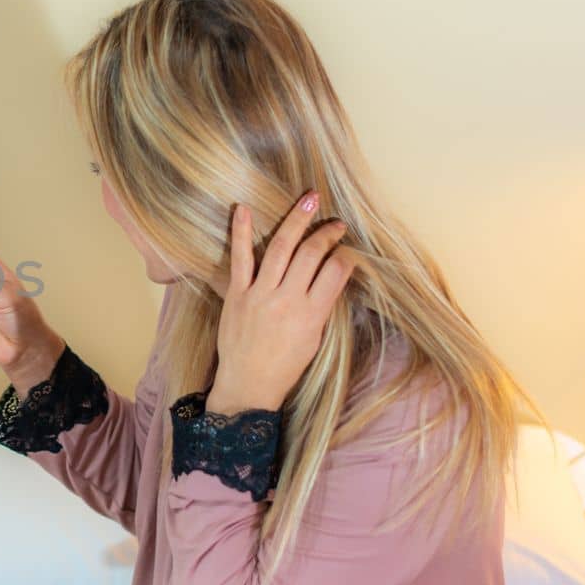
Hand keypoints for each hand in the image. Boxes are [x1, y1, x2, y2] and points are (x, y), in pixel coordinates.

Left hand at [206, 190, 357, 414]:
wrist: (248, 384)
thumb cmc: (286, 365)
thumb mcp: (316, 338)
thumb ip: (322, 305)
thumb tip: (333, 274)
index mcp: (312, 314)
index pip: (337, 271)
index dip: (346, 254)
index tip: (347, 248)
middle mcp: (287, 301)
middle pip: (311, 254)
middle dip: (326, 233)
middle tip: (335, 223)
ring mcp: (259, 295)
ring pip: (281, 248)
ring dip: (296, 220)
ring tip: (309, 200)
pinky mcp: (236, 293)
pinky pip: (240, 258)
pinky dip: (242, 231)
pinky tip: (244, 208)